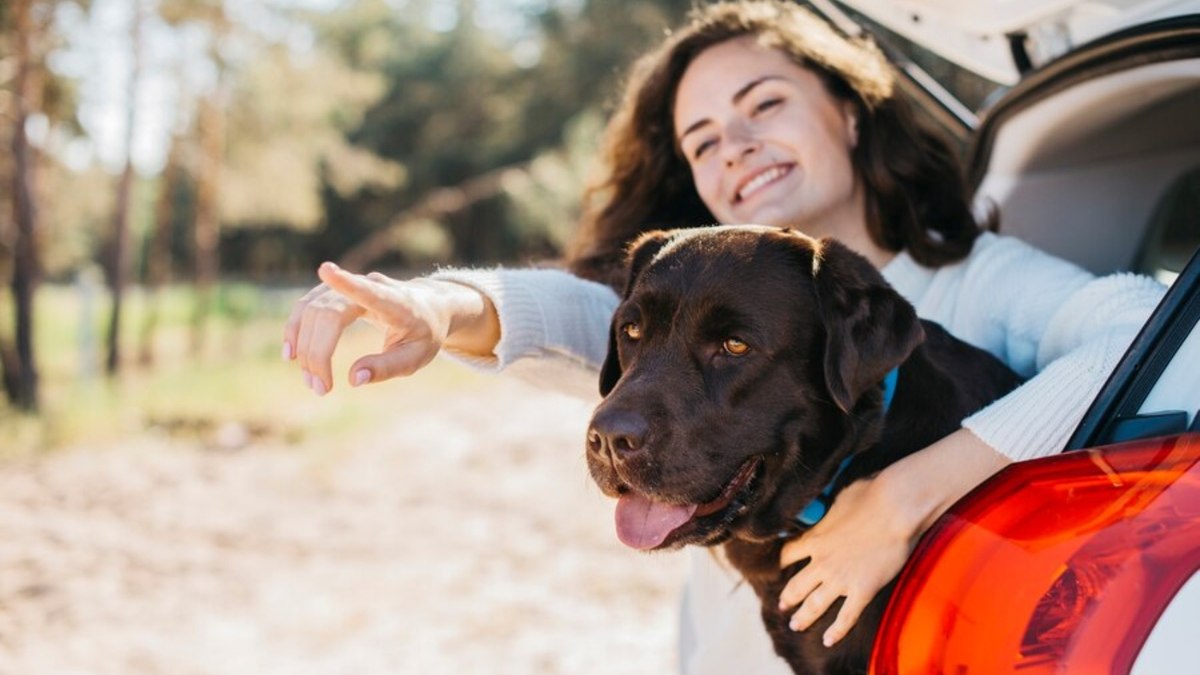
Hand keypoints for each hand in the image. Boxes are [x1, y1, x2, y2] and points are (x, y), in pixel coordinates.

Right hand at [282, 262, 498, 394]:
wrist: (427, 307)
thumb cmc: (424, 333)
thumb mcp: (417, 357)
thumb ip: (388, 367)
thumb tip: (354, 378)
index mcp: (396, 302)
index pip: (369, 291)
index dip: (347, 282)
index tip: (326, 270)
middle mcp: (370, 286)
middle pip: (329, 312)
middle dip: (317, 352)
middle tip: (319, 388)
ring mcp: (350, 286)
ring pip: (312, 308)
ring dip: (304, 345)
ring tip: (310, 380)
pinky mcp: (336, 292)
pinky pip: (308, 307)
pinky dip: (297, 329)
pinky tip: (292, 354)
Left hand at [777, 428, 1009, 646]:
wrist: (896, 507)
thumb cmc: (871, 494)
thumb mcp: (840, 498)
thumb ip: (830, 510)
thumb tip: (832, 507)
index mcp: (815, 537)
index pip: (789, 553)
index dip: (782, 562)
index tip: (780, 567)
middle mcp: (822, 561)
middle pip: (796, 584)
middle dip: (787, 596)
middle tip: (782, 606)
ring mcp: (841, 578)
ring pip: (815, 604)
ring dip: (803, 617)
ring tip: (795, 625)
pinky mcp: (863, 590)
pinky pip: (846, 617)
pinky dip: (836, 631)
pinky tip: (828, 640)